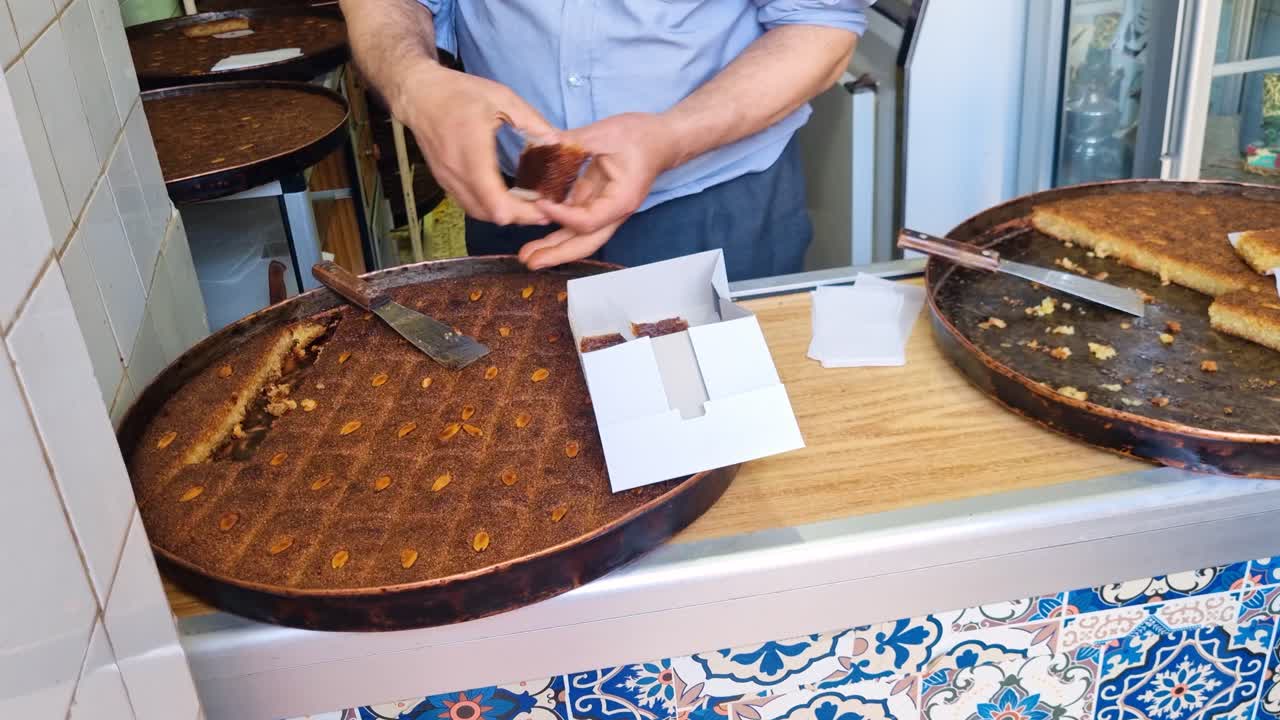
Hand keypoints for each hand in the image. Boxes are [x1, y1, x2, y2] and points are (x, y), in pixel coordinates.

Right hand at [393, 59, 556, 225]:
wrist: (419, 95)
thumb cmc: (459, 93)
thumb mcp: (502, 98)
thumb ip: (531, 121)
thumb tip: (558, 141)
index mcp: (473, 153)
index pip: (495, 201)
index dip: (522, 213)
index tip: (545, 208)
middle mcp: (457, 173)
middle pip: (491, 214)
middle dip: (520, 218)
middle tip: (544, 211)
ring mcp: (448, 180)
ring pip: (479, 213)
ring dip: (505, 215)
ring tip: (530, 208)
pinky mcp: (445, 181)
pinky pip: (469, 204)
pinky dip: (490, 208)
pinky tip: (508, 199)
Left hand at [517, 113, 682, 269]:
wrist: (662, 139)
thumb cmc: (641, 136)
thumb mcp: (605, 133)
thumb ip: (573, 141)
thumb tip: (542, 142)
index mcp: (621, 200)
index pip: (588, 220)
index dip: (562, 216)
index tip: (539, 204)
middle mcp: (613, 211)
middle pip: (585, 243)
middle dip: (556, 253)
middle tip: (529, 261)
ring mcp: (604, 209)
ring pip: (579, 235)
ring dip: (553, 246)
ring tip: (527, 255)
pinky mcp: (596, 201)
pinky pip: (575, 220)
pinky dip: (557, 226)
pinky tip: (538, 231)